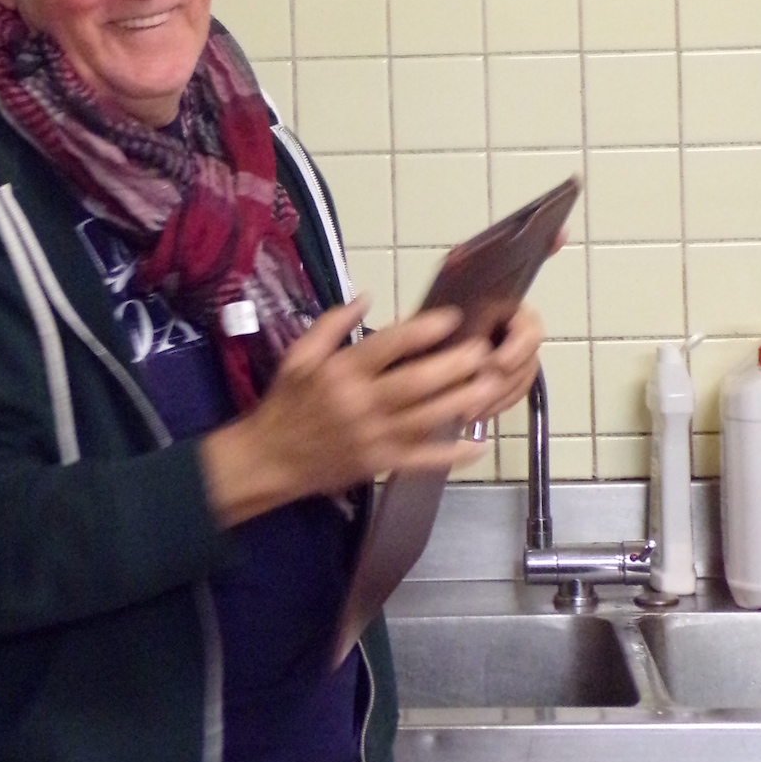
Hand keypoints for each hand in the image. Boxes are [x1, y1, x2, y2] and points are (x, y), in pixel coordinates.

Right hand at [200, 294, 545, 527]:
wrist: (269, 459)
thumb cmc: (286, 402)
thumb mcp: (299, 355)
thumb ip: (331, 324)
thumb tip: (366, 297)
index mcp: (342, 372)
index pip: (389, 345)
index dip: (424, 329)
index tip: (453, 317)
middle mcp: (362, 403)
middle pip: (417, 382)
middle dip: (455, 366)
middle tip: (484, 350)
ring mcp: (374, 437)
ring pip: (427, 418)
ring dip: (462, 401)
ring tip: (491, 384)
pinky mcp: (381, 464)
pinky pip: (422, 460)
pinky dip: (452, 454)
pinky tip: (478, 442)